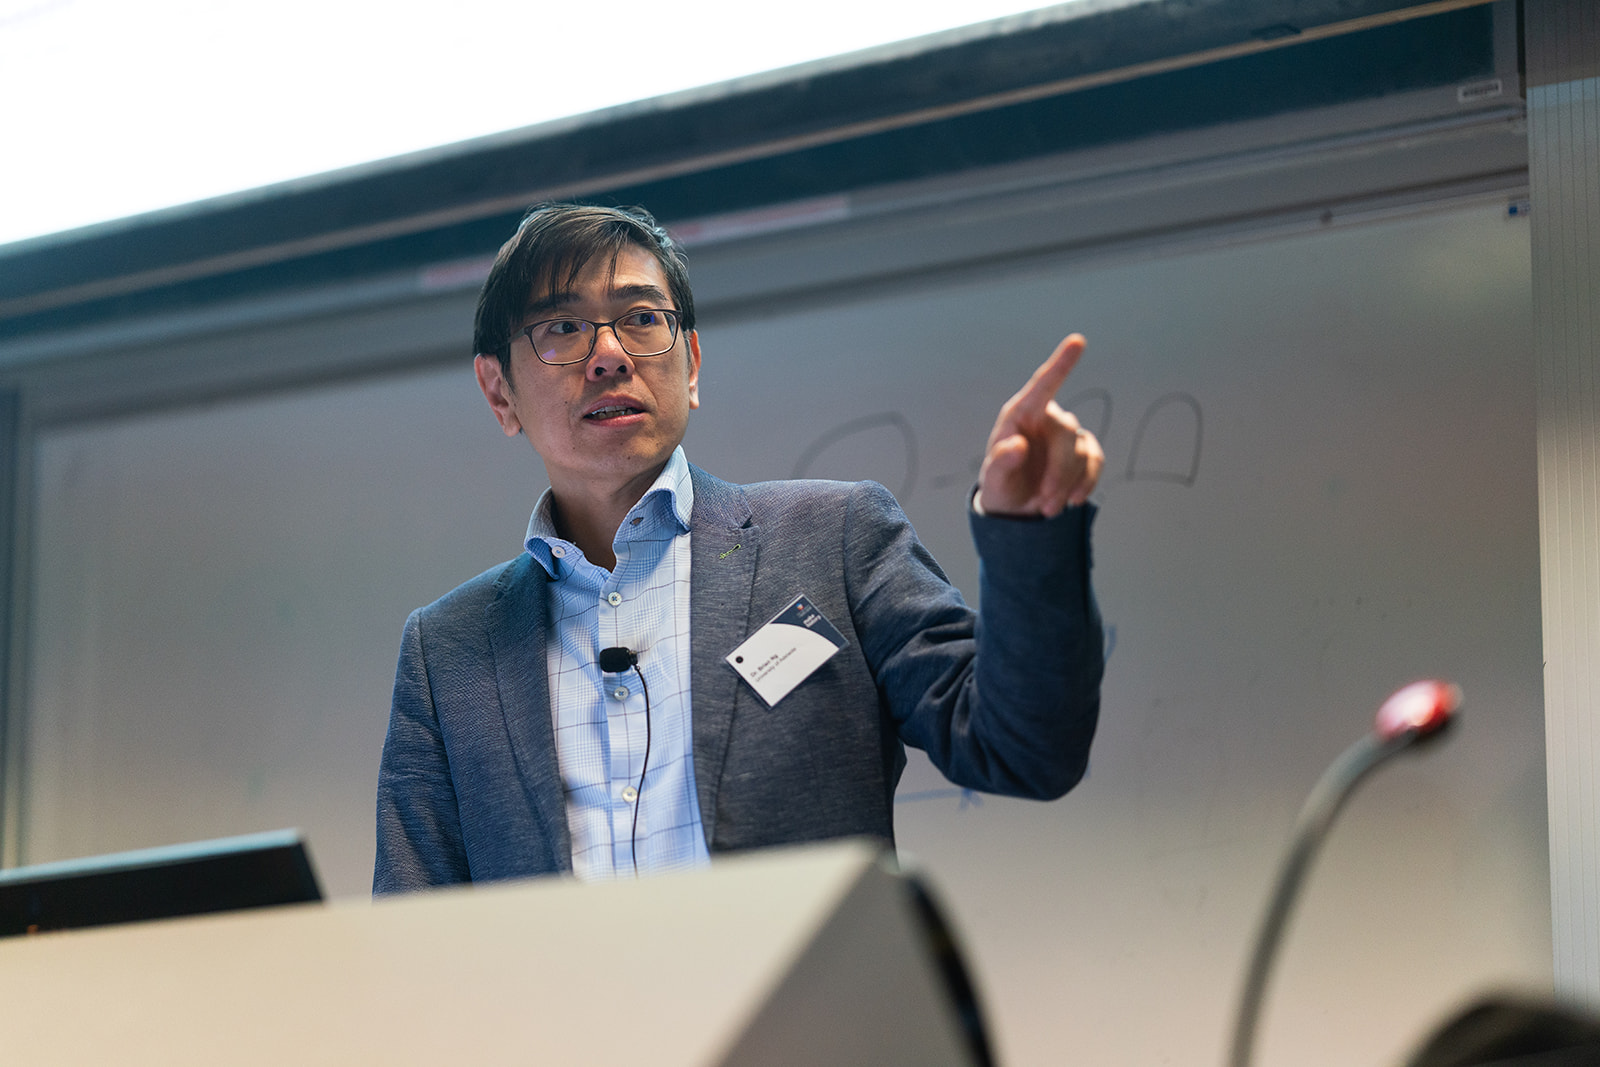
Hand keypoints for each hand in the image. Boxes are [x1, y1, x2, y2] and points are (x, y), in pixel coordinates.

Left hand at [977, 333, 1103, 516]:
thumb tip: (1017, 446)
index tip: (1077, 341)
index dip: (1061, 363)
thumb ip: (1001, 462)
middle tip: (1044, 506)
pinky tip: (1072, 501)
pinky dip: (1087, 484)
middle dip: (1058, 473)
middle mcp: (1047, 418)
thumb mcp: (994, 480)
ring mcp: (1067, 434)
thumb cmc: (1002, 484)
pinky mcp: (1083, 451)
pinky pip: (1095, 462)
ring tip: (1047, 509)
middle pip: (1067, 434)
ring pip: (1083, 452)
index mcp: (1021, 414)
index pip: (1043, 384)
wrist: (1016, 508)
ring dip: (1068, 485)